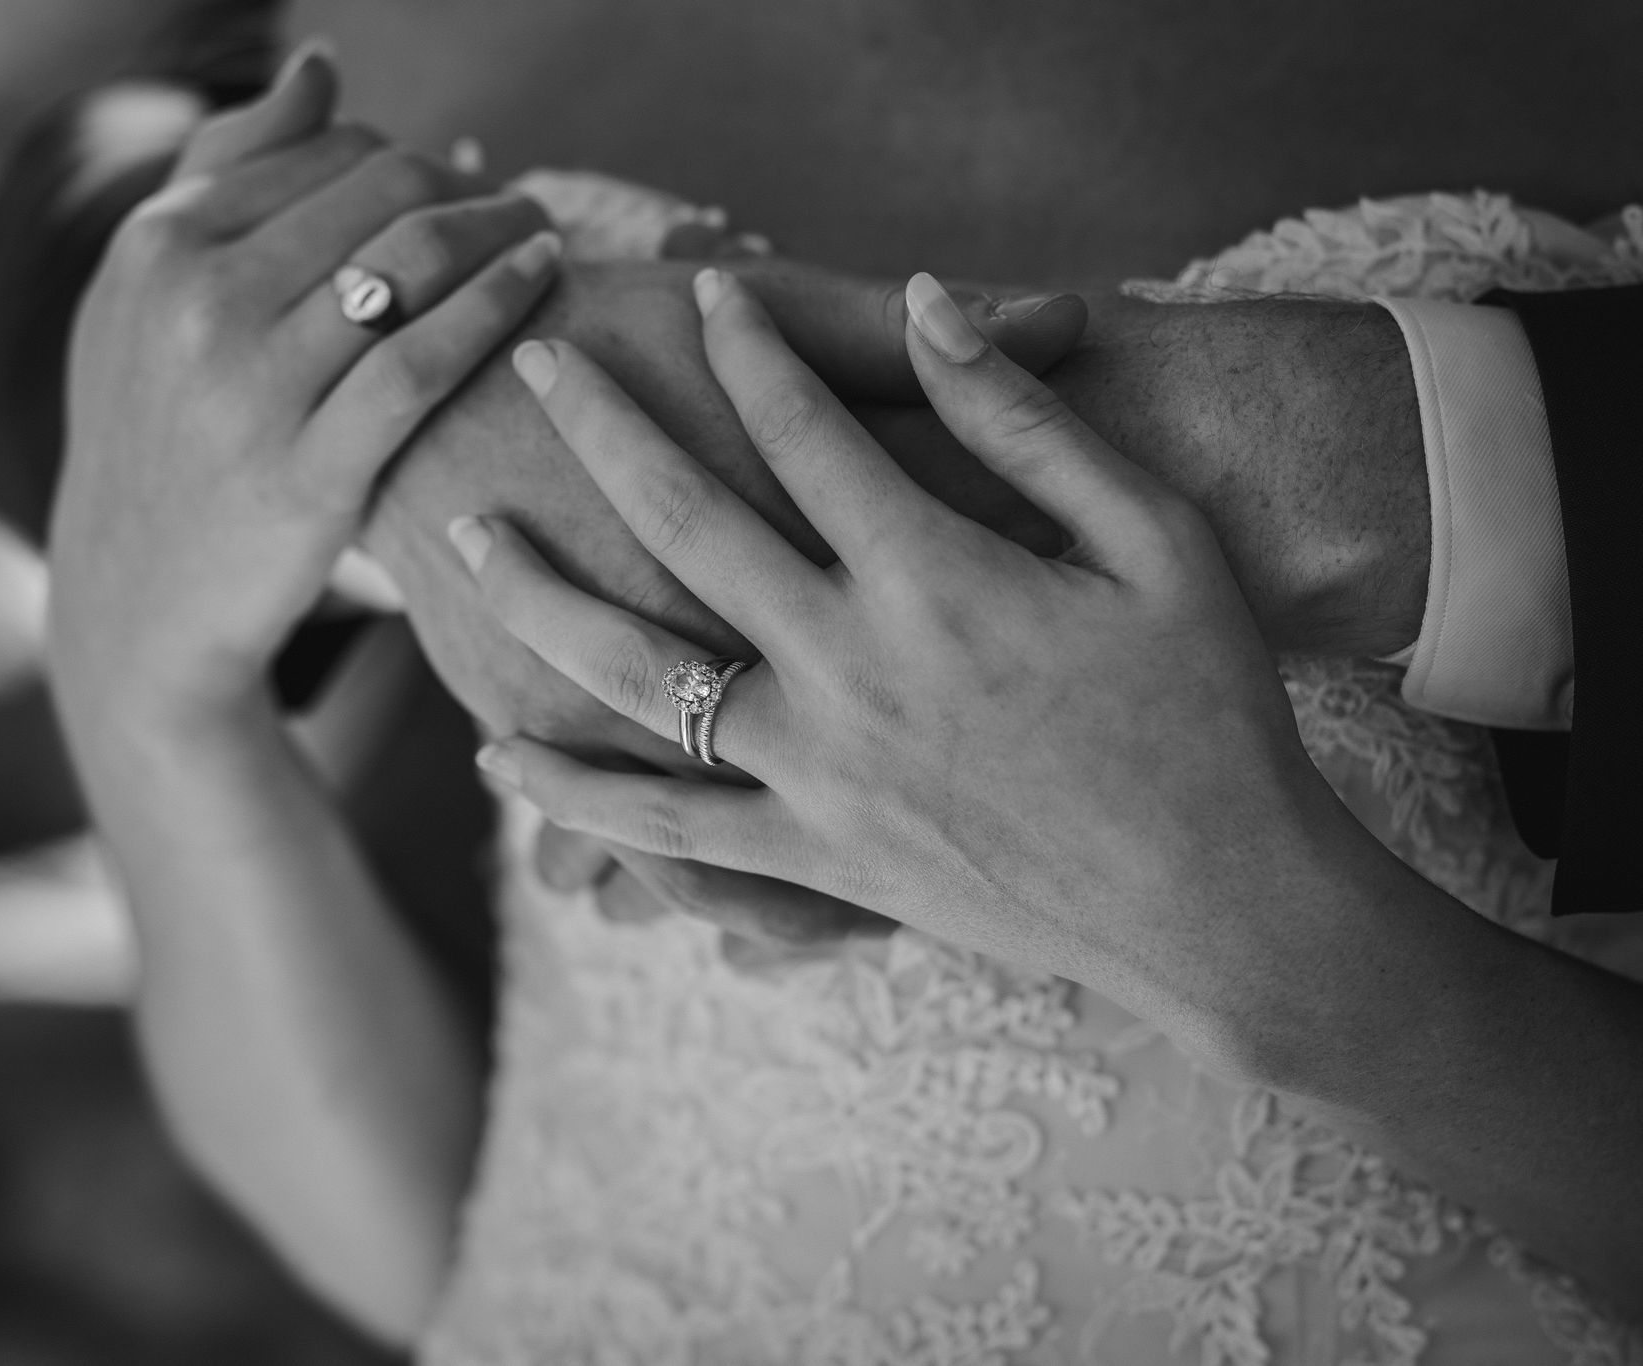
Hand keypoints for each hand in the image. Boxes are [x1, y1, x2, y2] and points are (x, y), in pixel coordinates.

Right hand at [46, 46, 559, 731]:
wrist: (139, 600)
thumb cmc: (161, 430)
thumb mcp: (151, 292)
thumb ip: (229, 167)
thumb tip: (322, 64)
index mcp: (157, 241)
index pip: (329, 149)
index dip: (415, 158)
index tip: (460, 187)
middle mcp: (195, 300)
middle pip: (383, 190)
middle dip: (471, 188)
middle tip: (520, 212)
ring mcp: (248, 388)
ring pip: (412, 260)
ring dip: (505, 229)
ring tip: (547, 238)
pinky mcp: (307, 473)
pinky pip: (425, 359)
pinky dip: (499, 303)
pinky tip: (546, 280)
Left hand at [455, 269, 1400, 1063]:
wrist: (1220, 904)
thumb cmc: (1208, 708)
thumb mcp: (1152, 537)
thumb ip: (1027, 420)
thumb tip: (931, 299)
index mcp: (934, 578)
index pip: (803, 425)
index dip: (748, 343)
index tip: (700, 288)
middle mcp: (848, 669)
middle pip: (683, 521)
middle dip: (600, 423)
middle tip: (531, 356)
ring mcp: (817, 774)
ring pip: (634, 675)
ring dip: (535, 594)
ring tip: (464, 534)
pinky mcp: (813, 862)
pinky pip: (667, 832)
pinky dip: (575, 799)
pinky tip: (500, 757)